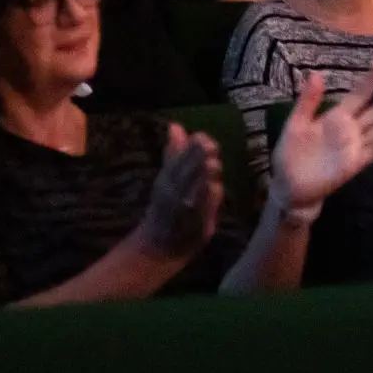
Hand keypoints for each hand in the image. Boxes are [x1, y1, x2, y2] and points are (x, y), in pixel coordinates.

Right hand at [140, 123, 223, 258]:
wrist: (158, 247)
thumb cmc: (165, 208)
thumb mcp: (166, 179)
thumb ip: (174, 153)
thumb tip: (176, 125)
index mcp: (166, 178)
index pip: (178, 159)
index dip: (192, 147)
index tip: (202, 137)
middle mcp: (173, 192)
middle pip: (187, 172)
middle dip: (198, 159)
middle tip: (210, 147)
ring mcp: (184, 209)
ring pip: (194, 190)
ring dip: (204, 177)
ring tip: (213, 164)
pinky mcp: (196, 225)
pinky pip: (202, 210)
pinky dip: (207, 198)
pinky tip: (214, 187)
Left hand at [269, 65, 372, 215]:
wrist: (288, 185)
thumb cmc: (291, 152)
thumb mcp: (296, 123)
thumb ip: (308, 100)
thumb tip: (317, 73)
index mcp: (336, 116)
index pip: (359, 95)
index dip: (371, 82)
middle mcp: (350, 129)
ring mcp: (354, 147)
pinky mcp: (355, 164)